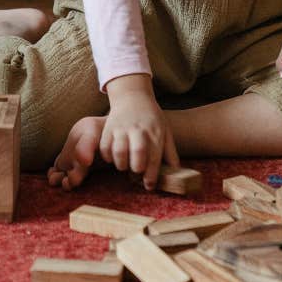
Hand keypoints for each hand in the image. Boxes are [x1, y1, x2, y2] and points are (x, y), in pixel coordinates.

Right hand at [48, 84, 178, 191]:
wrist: (133, 96)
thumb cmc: (151, 117)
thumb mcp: (165, 130)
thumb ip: (170, 152)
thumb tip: (176, 172)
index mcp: (155, 132)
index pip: (154, 158)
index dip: (151, 176)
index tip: (149, 185)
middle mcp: (139, 130)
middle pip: (138, 153)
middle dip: (137, 168)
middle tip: (136, 171)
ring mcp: (123, 128)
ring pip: (119, 151)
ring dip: (121, 164)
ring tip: (125, 165)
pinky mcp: (109, 127)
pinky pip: (105, 147)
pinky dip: (108, 157)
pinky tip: (113, 157)